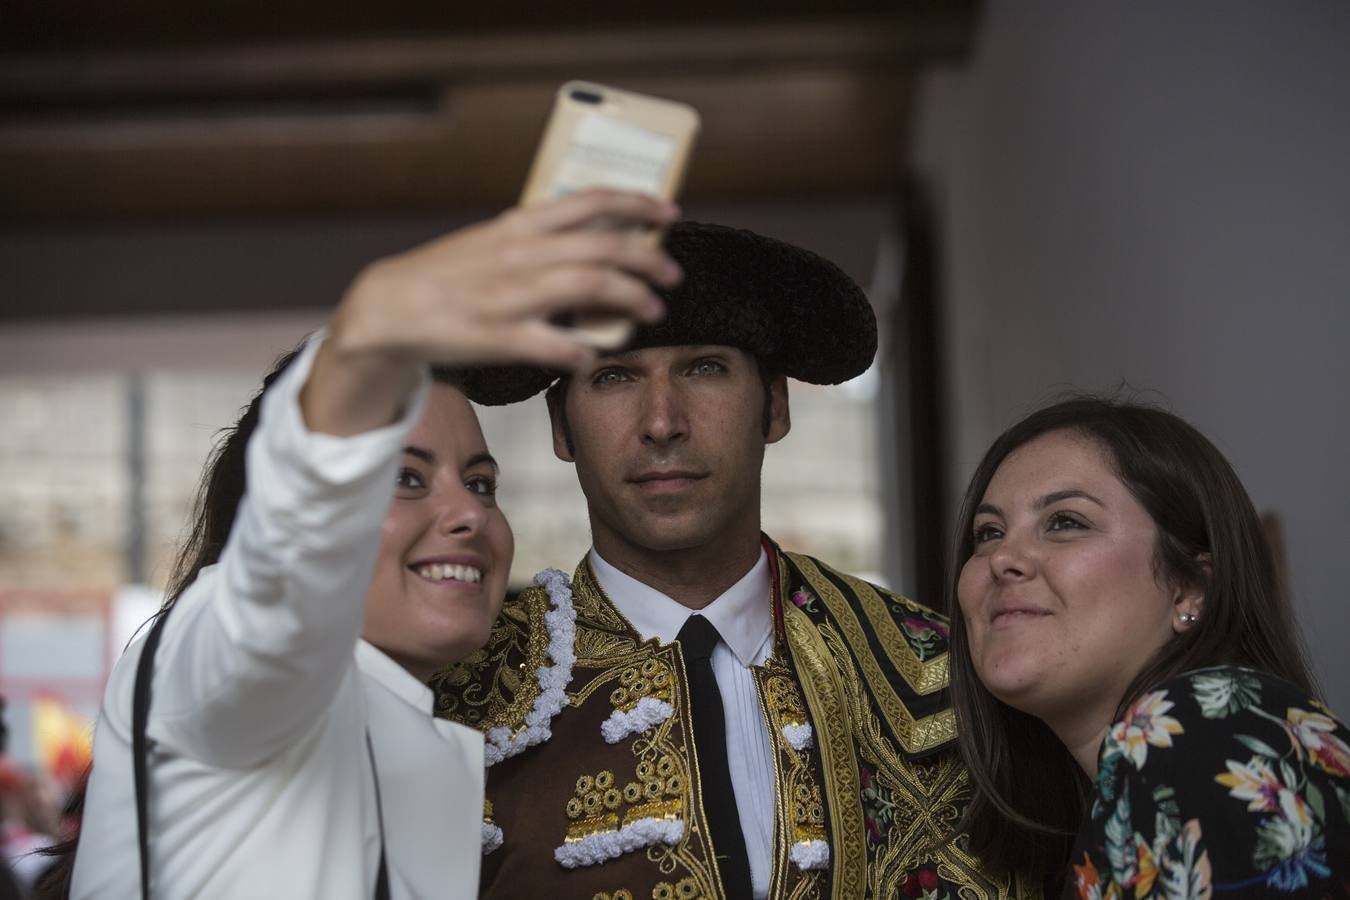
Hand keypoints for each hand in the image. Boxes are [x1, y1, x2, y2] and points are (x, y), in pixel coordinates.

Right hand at [333, 188, 679, 369]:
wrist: (390, 307)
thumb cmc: (447, 275)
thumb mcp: (492, 239)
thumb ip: (538, 237)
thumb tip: (590, 239)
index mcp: (520, 225)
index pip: (589, 201)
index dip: (635, 204)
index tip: (666, 212)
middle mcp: (520, 254)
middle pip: (602, 248)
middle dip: (648, 260)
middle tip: (671, 275)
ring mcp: (510, 296)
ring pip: (589, 287)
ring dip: (630, 299)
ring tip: (652, 310)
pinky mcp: (497, 336)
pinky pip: (553, 344)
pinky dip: (581, 351)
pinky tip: (591, 357)